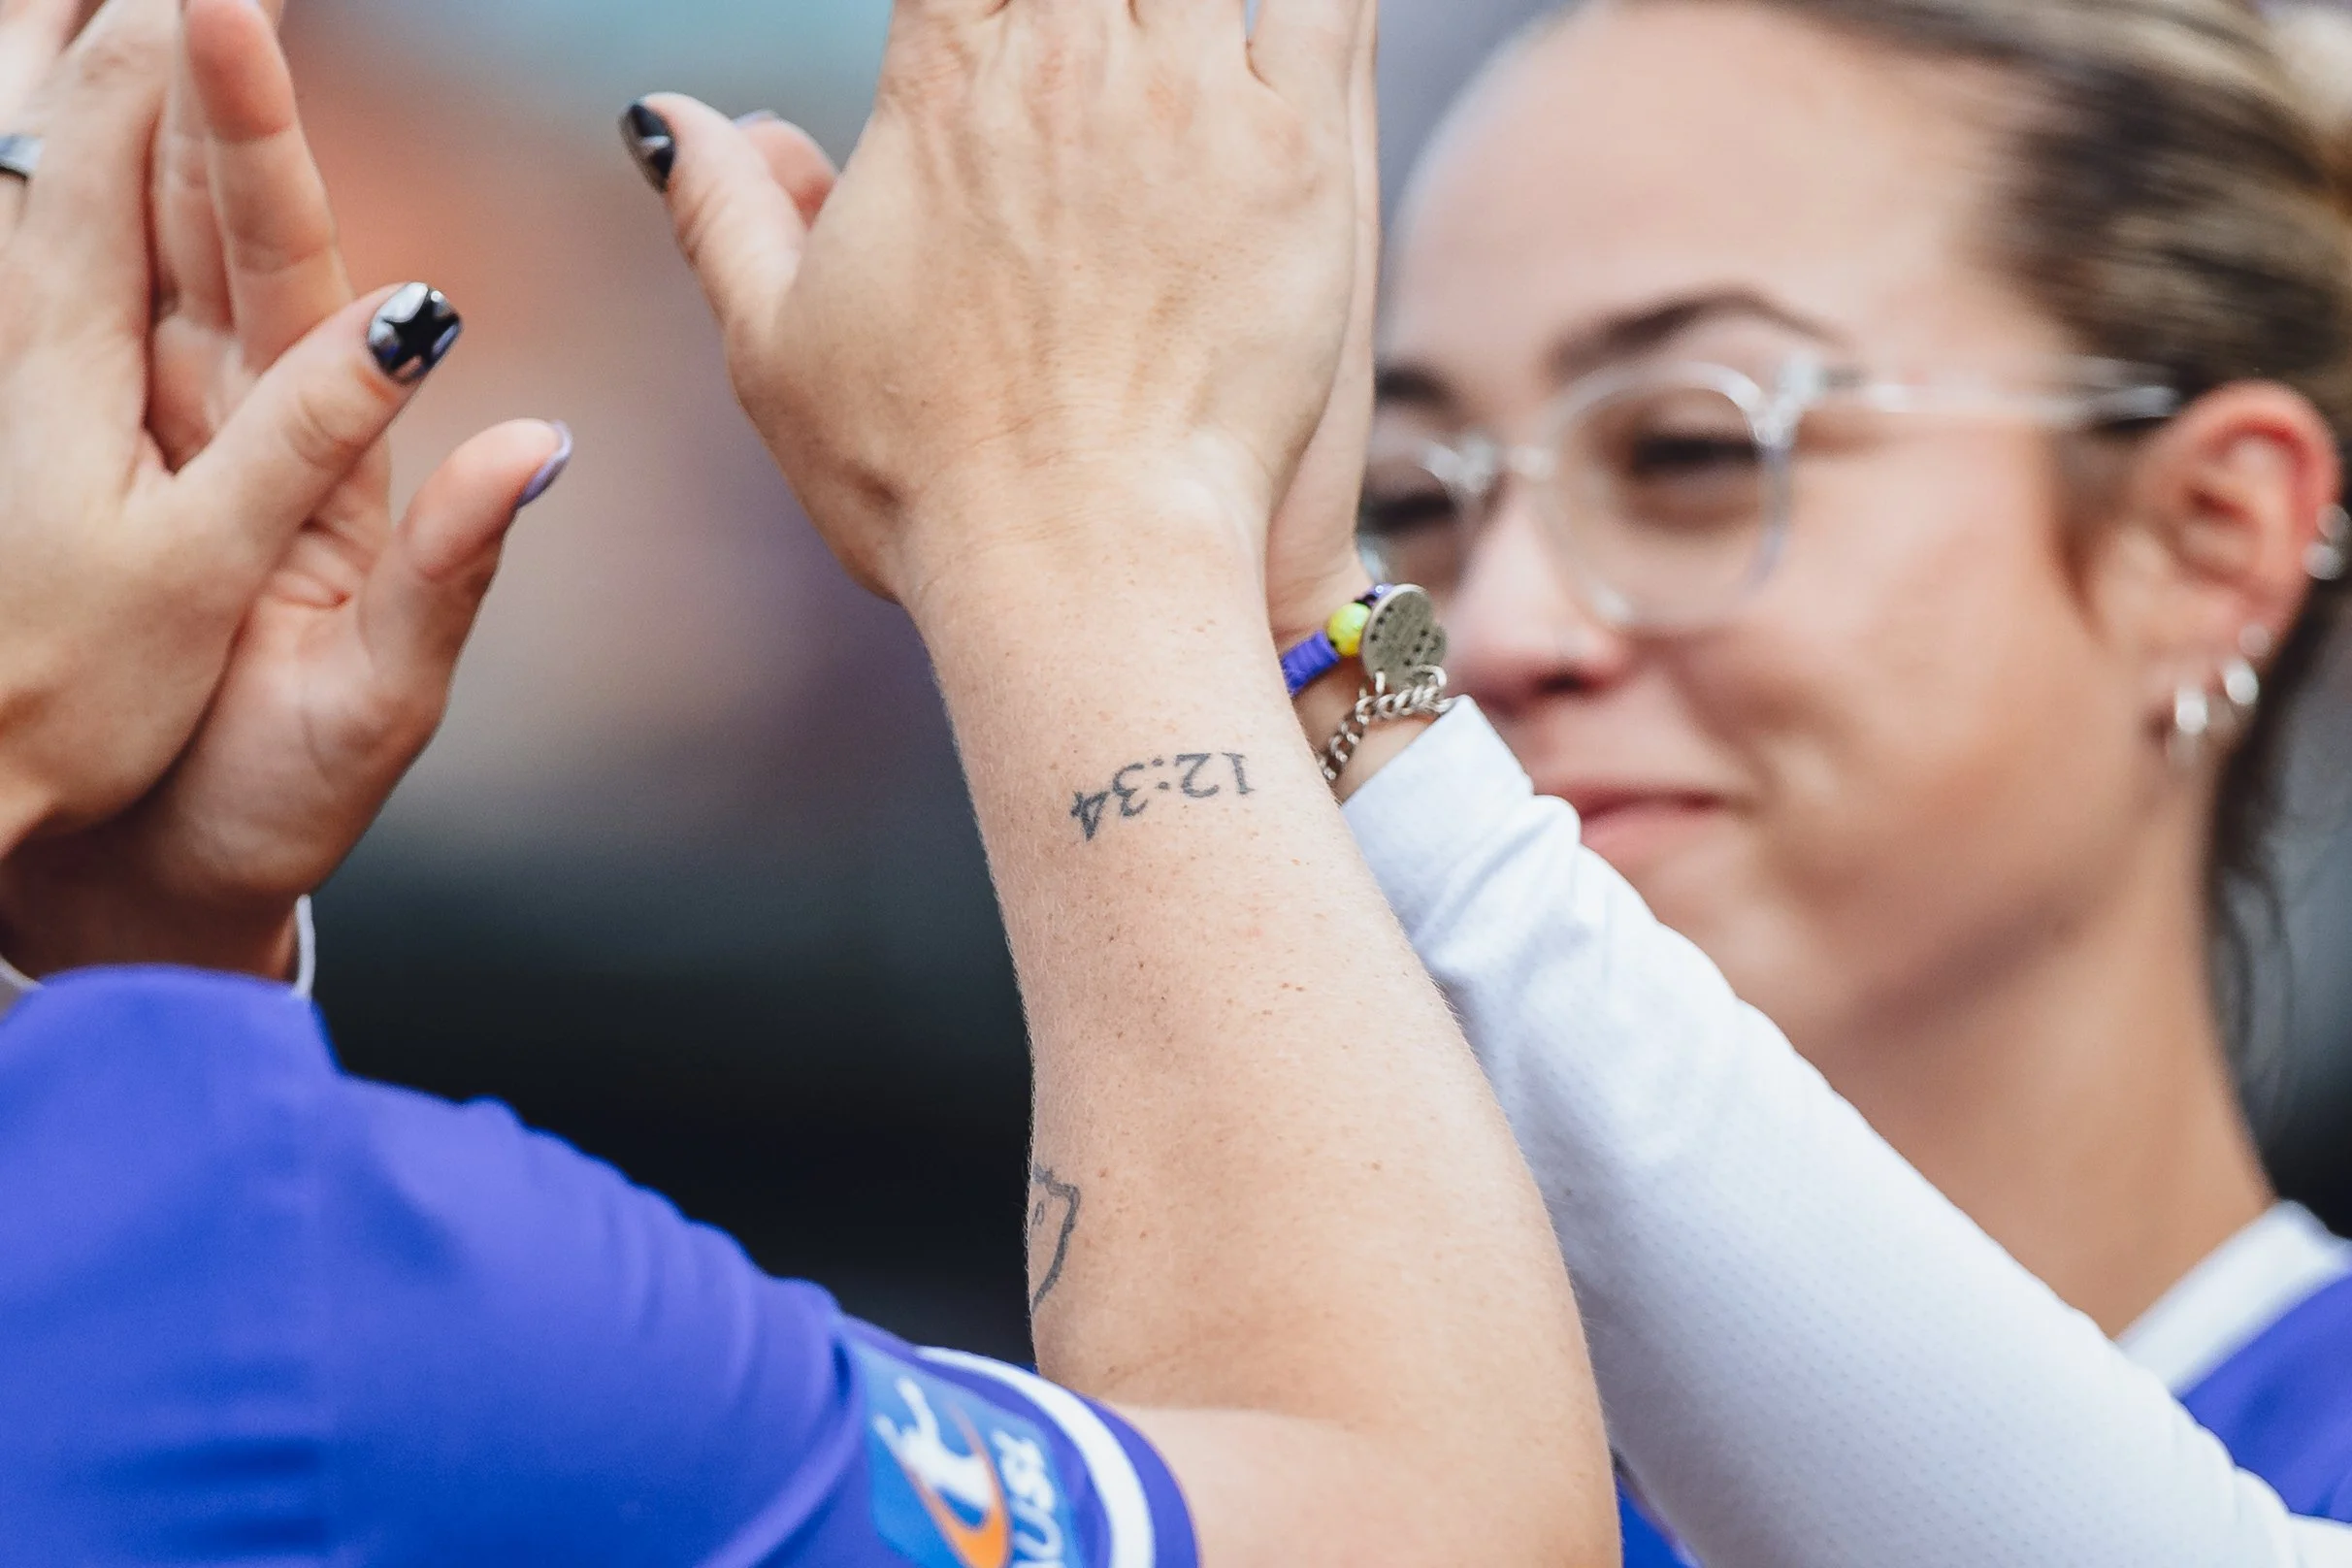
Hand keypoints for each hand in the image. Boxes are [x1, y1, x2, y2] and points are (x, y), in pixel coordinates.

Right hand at [0, 0, 567, 979]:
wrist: (163, 886)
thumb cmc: (287, 801)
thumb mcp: (383, 698)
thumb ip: (451, 571)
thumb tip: (540, 444)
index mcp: (321, 462)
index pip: (293, 271)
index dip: (258, 145)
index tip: (229, 11)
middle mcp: (230, 435)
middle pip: (197, 238)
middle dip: (175, 96)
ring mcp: (136, 459)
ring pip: (110, 275)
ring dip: (91, 147)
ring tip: (71, 20)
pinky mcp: (69, 505)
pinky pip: (37, 363)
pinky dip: (25, 268)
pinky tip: (2, 175)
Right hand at [635, 0, 1374, 608]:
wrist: (1087, 568)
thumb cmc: (926, 482)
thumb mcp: (777, 348)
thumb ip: (725, 213)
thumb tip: (670, 119)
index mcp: (943, 83)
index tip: (990, 16)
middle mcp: (1071, 60)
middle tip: (1083, 36)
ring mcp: (1197, 100)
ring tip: (1165, 36)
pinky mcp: (1306, 161)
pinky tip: (1289, 7)